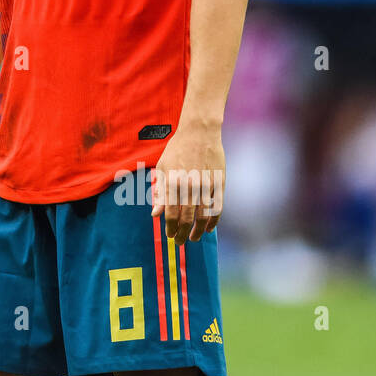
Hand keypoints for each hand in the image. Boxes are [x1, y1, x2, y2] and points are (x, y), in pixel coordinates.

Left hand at [150, 124, 224, 242]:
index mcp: (173, 182)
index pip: (171, 213)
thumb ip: (160, 193)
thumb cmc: (177, 150)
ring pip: (203, 216)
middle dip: (182, 233)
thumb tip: (155, 214)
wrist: (200, 133)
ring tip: (193, 238)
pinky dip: (214, 220)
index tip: (170, 235)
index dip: (170, 228)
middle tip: (179, 242)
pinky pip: (217, 208)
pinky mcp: (220, 184)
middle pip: (187, 218)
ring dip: (198, 231)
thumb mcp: (163, 168)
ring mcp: (206, 186)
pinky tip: (209, 228)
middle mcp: (190, 186)